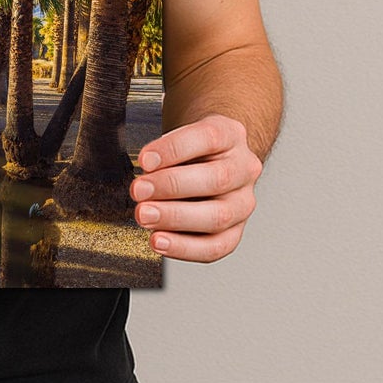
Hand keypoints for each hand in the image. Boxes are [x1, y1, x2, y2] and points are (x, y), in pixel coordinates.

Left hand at [130, 115, 261, 262]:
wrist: (212, 161)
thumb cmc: (191, 148)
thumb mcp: (180, 135)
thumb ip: (165, 151)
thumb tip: (144, 170)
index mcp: (231, 135)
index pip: (207, 138)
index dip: (173, 149)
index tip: (144, 160)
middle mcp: (244, 168)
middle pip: (216, 179)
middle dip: (171, 186)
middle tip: (139, 191)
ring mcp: (243, 202)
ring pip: (219, 216)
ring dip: (175, 218)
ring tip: (145, 216)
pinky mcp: (235, 231)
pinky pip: (216, 246)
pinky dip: (184, 247)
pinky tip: (159, 241)